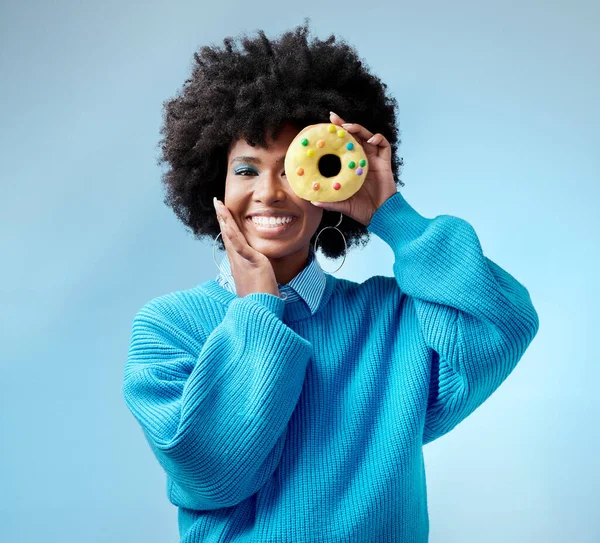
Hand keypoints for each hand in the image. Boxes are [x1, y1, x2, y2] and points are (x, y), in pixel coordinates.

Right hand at [213, 197, 280, 298]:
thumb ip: (254, 272)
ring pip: (230, 236)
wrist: (261, 311)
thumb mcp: (257, 280)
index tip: (223, 214)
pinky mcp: (251, 263)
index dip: (226, 226)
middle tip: (216, 202)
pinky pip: (240, 246)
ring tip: (219, 205)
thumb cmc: (261, 300)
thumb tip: (258, 268)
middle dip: (222, 217)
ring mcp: (242, 261)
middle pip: (227, 235)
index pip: (231, 241)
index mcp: (239, 264)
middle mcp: (237, 261)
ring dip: (224, 219)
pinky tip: (228, 224)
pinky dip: (233, 234)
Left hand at [310, 112, 397, 226]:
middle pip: (354, 137)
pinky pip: (384, 145)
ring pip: (367, 136)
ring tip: (349, 128)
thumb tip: (311, 200)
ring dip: (359, 128)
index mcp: (351, 166)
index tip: (324, 127)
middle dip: (344, 125)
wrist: (381, 215)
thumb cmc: (362, 210)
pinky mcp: (385, 162)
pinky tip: (370, 140)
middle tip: (333, 119)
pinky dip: (378, 138)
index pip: (342, 147)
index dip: (335, 136)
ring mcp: (374, 160)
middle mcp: (362, 160)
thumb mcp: (342, 204)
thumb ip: (329, 201)